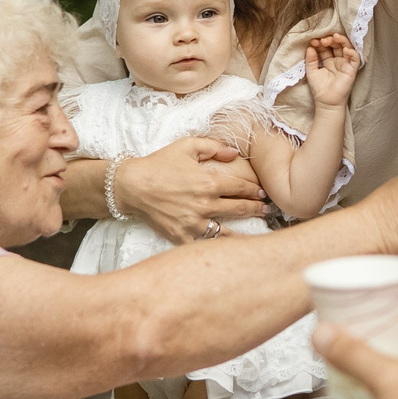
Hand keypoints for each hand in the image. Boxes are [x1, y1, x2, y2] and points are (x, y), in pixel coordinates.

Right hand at [114, 136, 267, 243]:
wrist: (131, 186)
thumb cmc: (158, 164)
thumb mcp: (186, 146)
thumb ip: (213, 146)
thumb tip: (234, 152)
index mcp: (209, 182)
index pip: (241, 188)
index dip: (255, 191)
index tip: (262, 194)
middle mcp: (205, 204)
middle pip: (239, 209)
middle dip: (256, 210)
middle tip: (266, 211)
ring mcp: (194, 223)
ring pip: (227, 232)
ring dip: (244, 232)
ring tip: (256, 234)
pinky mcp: (182, 237)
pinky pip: (204, 245)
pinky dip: (216, 248)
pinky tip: (228, 252)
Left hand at [305, 33, 360, 109]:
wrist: (326, 102)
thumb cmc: (319, 88)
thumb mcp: (311, 71)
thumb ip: (310, 59)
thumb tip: (310, 47)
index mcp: (328, 59)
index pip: (326, 47)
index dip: (320, 42)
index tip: (313, 41)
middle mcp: (338, 60)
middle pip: (337, 45)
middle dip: (330, 40)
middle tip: (323, 39)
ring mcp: (345, 64)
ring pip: (347, 48)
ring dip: (342, 41)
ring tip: (334, 37)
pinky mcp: (352, 69)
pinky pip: (355, 59)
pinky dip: (352, 53)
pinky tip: (345, 50)